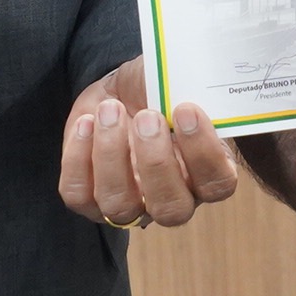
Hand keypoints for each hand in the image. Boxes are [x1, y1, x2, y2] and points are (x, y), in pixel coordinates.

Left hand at [58, 58, 240, 228]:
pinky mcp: (88, 198)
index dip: (203, 152)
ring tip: (110, 110)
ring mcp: (128, 204)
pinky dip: (78, 157)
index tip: (186, 110)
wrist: (124, 90)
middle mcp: (170, 198)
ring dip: (111, 155)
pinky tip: (87, 121)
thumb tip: (186, 90)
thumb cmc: (160, 91)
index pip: (217, 184)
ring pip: (119, 205)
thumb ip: (193, 93)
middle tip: (146, 116)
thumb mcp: (181, 86)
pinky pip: (78, 194)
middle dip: (156, 161)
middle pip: (171, 209)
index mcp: (205, 173)